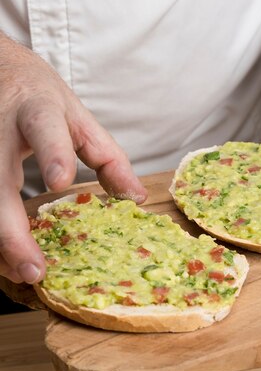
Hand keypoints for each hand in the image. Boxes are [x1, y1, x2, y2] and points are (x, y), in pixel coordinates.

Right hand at [0, 32, 145, 284]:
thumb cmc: (40, 99)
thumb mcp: (79, 118)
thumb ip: (108, 157)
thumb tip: (137, 198)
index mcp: (37, 110)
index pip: (44, 128)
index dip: (52, 154)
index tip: (60, 182)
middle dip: (11, 228)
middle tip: (34, 269)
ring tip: (21, 271)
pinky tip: (6, 257)